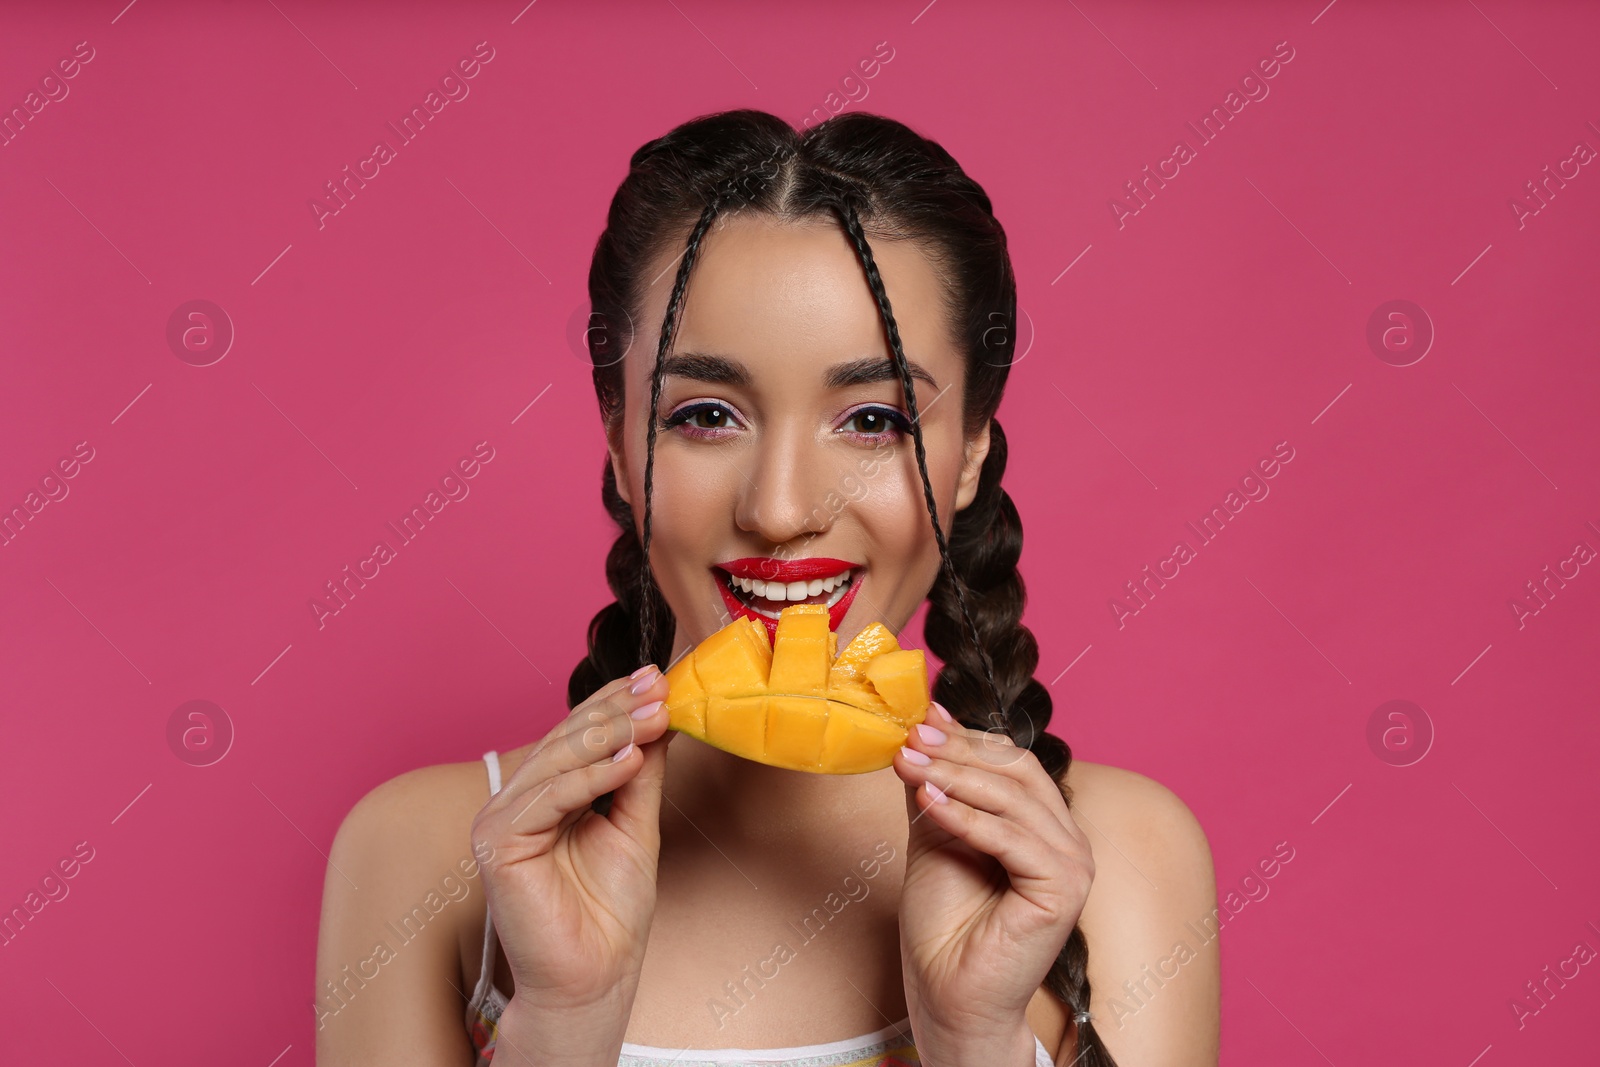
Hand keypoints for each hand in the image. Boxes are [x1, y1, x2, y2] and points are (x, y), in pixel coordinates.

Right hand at [470, 667, 674, 1028]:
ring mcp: (501, 819)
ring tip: (654, 717)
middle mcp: (518, 800)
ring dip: (610, 734)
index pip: (579, 732)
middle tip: (660, 690)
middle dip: (618, 710)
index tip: (658, 676)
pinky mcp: (497, 843)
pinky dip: (590, 776)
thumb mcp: (635, 823)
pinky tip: (628, 760)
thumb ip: (641, 772)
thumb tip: (660, 715)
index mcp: (546, 792)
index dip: (617, 701)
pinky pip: (548, 797)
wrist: (597, 975)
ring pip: (557, 760)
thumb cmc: (610, 911)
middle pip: (567, 738)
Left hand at [891, 702, 1093, 1055]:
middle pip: (1017, 770)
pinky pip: (1013, 839)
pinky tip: (929, 802)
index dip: (965, 736)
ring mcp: (1072, 864)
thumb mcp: (934, 833)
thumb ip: (937, 784)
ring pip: (1015, 798)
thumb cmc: (944, 923)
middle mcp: (1066, 839)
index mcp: (1043, 823)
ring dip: (956, 776)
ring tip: (910, 766)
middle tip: (911, 739)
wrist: (947, 991)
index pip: (1012, 759)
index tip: (918, 720)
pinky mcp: (1064, 890)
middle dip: (958, 750)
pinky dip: (968, 816)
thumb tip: (926, 724)